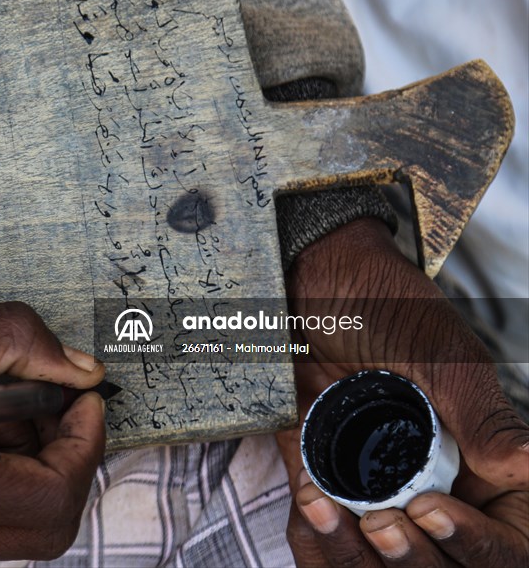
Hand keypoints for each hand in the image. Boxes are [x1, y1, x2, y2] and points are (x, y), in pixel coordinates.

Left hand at [277, 217, 528, 566]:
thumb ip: (482, 416)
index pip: (501, 537)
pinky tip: (310, 502)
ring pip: (373, 552)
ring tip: (339, 515)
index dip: (476, 544)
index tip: (432, 513)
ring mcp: (371, 478)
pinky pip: (318, 523)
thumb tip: (528, 468)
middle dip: (412, 556)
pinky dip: (315, 528)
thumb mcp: (441, 353)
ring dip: (356, 551)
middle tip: (384, 525)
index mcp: (478, 460)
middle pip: (435, 556)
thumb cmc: (386, 302)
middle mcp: (427, 479)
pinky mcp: (316, 466)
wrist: (310, 277)